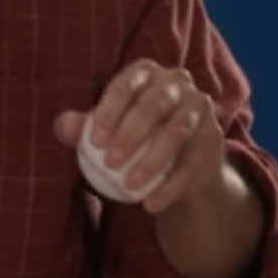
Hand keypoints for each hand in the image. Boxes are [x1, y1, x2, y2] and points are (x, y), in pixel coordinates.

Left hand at [54, 60, 226, 214]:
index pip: (126, 84)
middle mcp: (177, 82)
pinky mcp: (214, 137)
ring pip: (178, 132)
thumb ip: (82, 127)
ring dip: (152, 161)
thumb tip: (64, 126)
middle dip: (130, 134)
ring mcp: (200, 107)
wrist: (175, 162)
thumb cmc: (131, 137)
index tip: (94, 140)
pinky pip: (193, 162)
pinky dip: (171, 186)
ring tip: (128, 186)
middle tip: (110, 163)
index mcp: (145, 73)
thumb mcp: (104, 130)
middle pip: (155, 104)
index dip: (109, 109)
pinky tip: (150, 204)